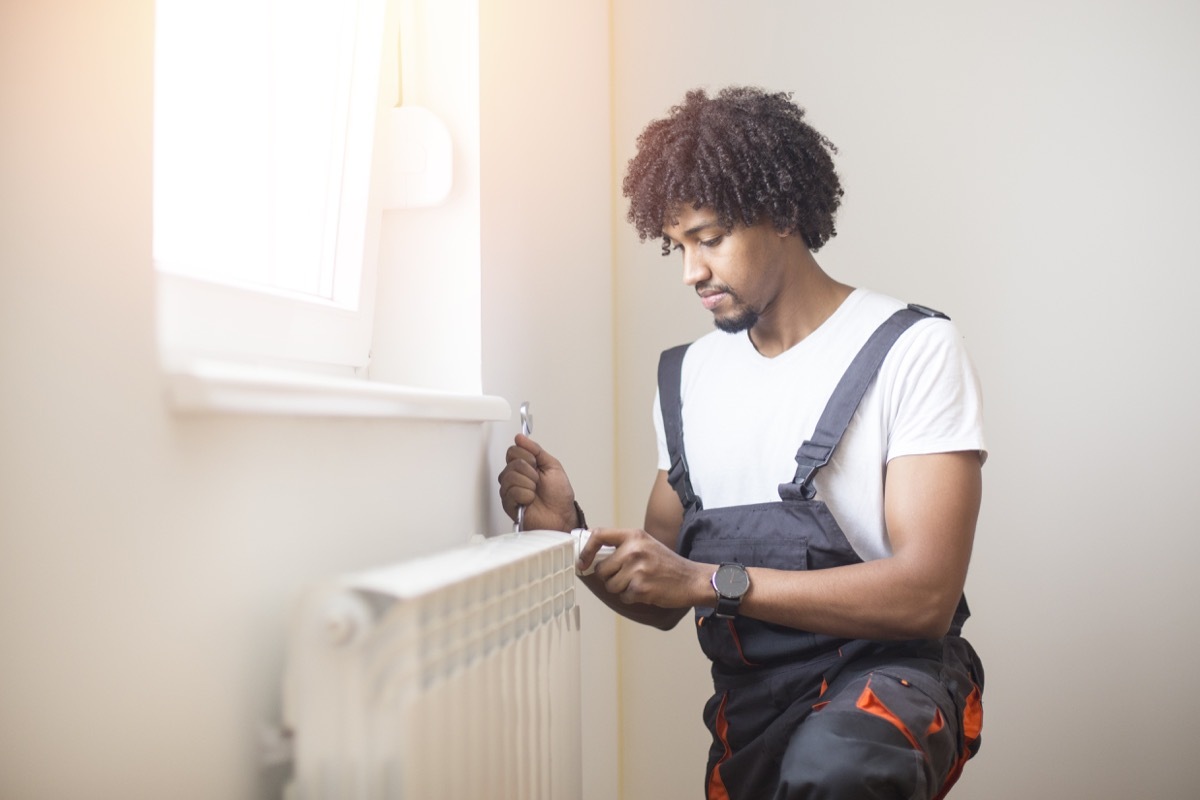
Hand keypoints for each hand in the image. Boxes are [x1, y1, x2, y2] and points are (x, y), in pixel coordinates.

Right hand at [498, 434, 578, 531]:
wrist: (561, 515)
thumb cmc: (558, 495)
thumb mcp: (552, 465)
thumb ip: (536, 450)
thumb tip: (520, 437)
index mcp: (524, 466)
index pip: (513, 451)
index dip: (527, 456)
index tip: (537, 464)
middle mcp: (514, 476)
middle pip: (512, 463)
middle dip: (531, 472)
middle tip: (538, 481)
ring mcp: (510, 490)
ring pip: (511, 476)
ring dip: (529, 484)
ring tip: (535, 491)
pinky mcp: (508, 503)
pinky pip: (512, 492)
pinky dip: (526, 495)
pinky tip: (530, 500)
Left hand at [577, 528, 708, 608]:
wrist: (691, 579)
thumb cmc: (666, 563)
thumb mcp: (645, 544)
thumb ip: (622, 546)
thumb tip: (591, 555)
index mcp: (634, 536)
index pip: (599, 535)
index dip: (586, 550)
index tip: (582, 562)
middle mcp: (634, 550)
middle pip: (601, 569)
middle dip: (610, 577)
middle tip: (629, 576)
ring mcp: (637, 569)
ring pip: (610, 585)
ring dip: (621, 588)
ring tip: (640, 582)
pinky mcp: (641, 588)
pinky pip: (623, 597)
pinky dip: (632, 597)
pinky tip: (646, 590)